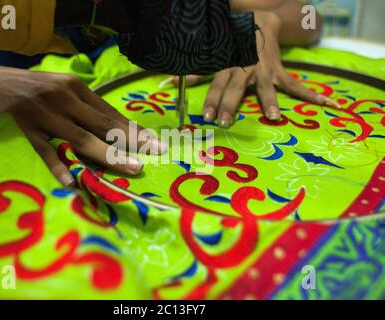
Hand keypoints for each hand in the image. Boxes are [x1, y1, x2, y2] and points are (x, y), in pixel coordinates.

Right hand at [0, 62, 166, 185]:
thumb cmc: (30, 89)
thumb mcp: (59, 90)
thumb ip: (82, 108)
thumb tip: (110, 130)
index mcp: (75, 87)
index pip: (110, 113)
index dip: (133, 129)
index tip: (154, 142)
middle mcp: (63, 97)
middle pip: (103, 124)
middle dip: (132, 140)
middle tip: (156, 153)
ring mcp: (43, 112)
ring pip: (80, 137)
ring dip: (108, 154)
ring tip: (131, 167)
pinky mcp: (22, 126)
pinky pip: (43, 150)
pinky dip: (58, 165)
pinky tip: (72, 180)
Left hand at [172, 11, 338, 127]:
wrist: (259, 23)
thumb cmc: (231, 45)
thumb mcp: (213, 58)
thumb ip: (195, 73)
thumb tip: (168, 83)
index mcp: (228, 66)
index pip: (216, 85)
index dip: (211, 100)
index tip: (206, 117)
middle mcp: (246, 69)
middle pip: (236, 88)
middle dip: (230, 104)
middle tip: (225, 122)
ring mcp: (266, 71)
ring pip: (267, 87)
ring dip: (270, 101)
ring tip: (274, 117)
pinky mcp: (281, 73)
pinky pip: (297, 85)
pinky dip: (313, 95)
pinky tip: (329, 105)